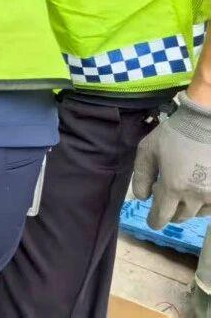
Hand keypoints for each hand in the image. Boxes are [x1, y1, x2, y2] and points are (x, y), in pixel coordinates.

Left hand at [133, 92, 210, 227]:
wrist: (204, 123)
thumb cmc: (173, 135)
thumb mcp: (147, 150)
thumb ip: (140, 175)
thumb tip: (142, 198)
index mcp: (173, 187)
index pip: (162, 215)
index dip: (155, 221)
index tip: (152, 222)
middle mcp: (195, 196)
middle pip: (180, 216)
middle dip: (169, 213)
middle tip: (164, 203)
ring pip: (197, 213)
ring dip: (187, 209)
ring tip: (180, 197)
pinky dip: (203, 206)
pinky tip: (196, 194)